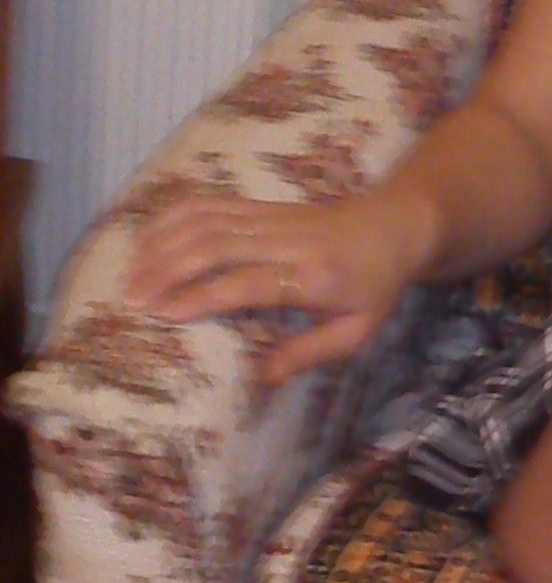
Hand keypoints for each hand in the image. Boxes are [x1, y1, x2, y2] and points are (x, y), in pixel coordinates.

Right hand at [123, 190, 432, 386]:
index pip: (249, 283)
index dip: (203, 295)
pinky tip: (147, 235)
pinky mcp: (260, 205)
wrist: (392, 228)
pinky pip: (211, 203)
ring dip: (164, 243)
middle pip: (217, 247)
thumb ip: (307, 354)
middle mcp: (288, 242)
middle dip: (169, 270)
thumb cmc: (373, 287)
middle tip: (131, 297)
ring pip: (207, 221)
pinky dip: (174, 215)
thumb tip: (260, 379)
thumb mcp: (355, 332)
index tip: (163, 313)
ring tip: (129, 273)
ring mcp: (271, 218)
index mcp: (313, 277)